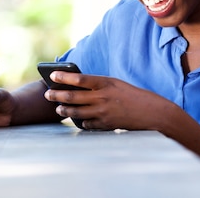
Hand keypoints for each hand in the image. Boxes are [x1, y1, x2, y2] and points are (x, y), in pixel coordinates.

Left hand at [43, 71, 167, 130]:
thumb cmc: (133, 95)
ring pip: (76, 112)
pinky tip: (77, 120)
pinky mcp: (106, 124)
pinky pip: (87, 123)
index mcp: (105, 83)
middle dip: (57, 95)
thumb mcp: (115, 84)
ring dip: (64, 110)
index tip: (52, 75)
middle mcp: (102, 97)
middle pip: (73, 96)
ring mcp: (103, 112)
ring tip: (58, 109)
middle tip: (47, 94)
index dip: (63, 77)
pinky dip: (81, 121)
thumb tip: (77, 87)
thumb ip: (98, 85)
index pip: (79, 78)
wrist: (152, 112)